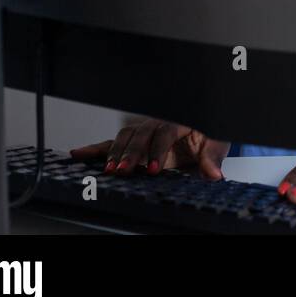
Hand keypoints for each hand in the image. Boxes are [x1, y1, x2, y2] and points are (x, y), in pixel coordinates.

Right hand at [69, 120, 228, 179]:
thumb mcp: (217, 143)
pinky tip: (78, 154)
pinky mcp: (134, 143)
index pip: (165, 133)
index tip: (154, 169)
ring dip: (115, 153)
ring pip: (125, 137)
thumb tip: (214, 174)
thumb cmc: (207, 135)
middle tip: (124, 171)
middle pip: (140, 135)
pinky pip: (113, 143)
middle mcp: (157, 123)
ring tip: (109, 170)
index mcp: (178, 122)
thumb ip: (212, 158)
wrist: (201, 131)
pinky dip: (95, 149)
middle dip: (131, 153)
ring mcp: (143, 131)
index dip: (158, 150)